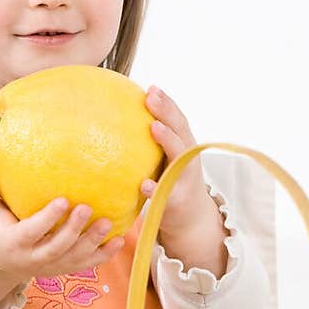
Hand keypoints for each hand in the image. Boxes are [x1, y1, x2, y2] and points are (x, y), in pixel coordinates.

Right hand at [0, 155, 125, 285]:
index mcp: (15, 242)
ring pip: (74, 258)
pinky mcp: (64, 269)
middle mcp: (34, 258)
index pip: (32, 231)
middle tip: (88, 208)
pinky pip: (86, 264)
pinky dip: (103, 255)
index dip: (47, 219)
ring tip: (109, 223)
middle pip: (56, 248)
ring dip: (93, 243)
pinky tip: (120, 240)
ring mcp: (51, 266)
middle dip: (73, 230)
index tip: (63, 200)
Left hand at [139, 86, 212, 234]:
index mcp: (184, 147)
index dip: (167, 103)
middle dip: (167, 112)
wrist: (191, 221)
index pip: (177, 120)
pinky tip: (143, 184)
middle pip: (180, 131)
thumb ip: (152, 145)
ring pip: (179, 157)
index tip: (151, 88)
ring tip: (154, 127)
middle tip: (151, 96)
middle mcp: (188, 159)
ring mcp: (185, 179)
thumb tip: (117, 123)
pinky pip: (166, 194)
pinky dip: (156, 188)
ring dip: (168, 140)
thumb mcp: (166, 162)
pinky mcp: (177, 201)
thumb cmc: (171, 185)